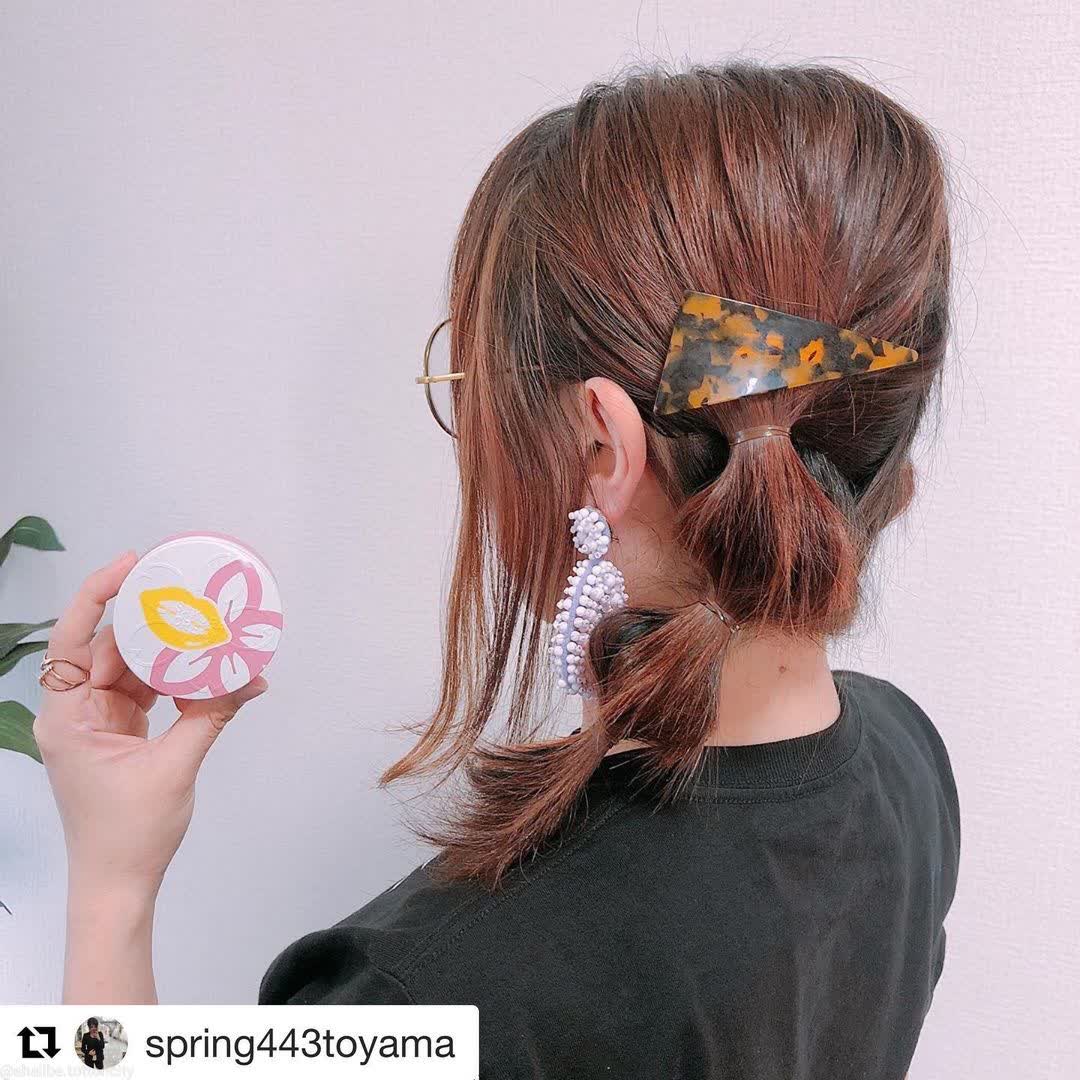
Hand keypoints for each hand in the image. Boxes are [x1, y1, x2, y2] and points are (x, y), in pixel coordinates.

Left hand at [35, 552, 268, 897]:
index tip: (133, 565)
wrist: (118, 883)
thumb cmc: (129, 834)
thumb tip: (253, 679)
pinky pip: (145, 691)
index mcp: (68, 717)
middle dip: (152, 626)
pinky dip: (174, 682)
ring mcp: (96, 723)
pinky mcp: (118, 734)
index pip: (72, 640)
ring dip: (170, 655)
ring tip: (206, 633)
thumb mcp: (175, 767)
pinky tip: (205, 674)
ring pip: (131, 669)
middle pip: (109, 649)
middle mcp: (75, 713)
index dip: (97, 594)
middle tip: (191, 598)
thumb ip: (212, 715)